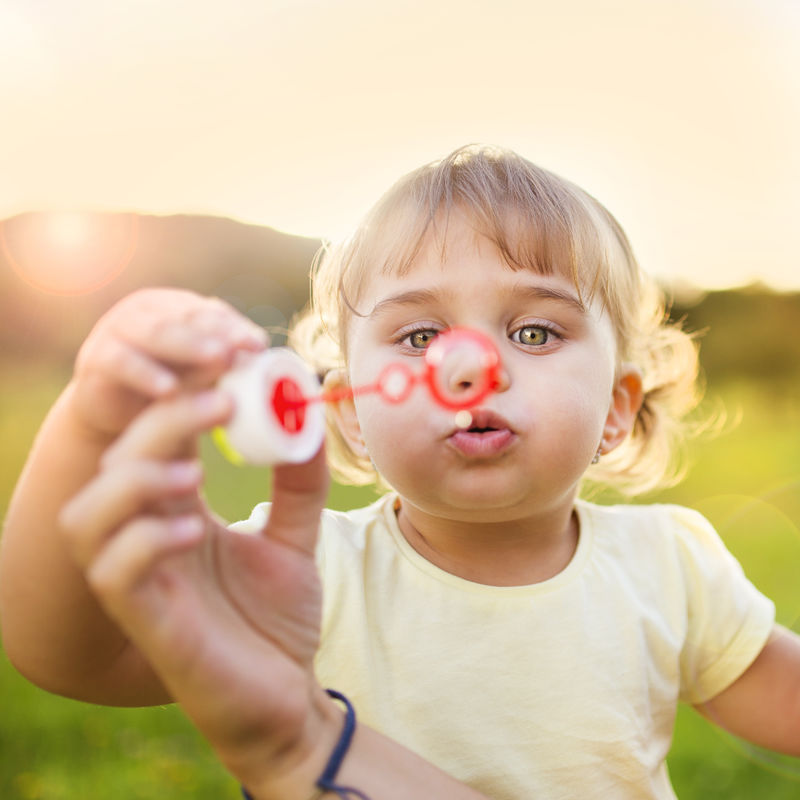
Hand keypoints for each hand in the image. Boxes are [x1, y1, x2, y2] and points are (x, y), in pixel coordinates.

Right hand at [59, 387, 334, 787]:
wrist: (285, 696)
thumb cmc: (277, 619)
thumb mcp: (295, 536)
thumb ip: (299, 482)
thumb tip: (306, 418)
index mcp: (176, 512)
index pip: (158, 440)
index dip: (182, 398)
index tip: (230, 366)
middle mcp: (147, 537)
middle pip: (120, 460)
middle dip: (164, 422)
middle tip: (220, 400)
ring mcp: (140, 581)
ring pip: (88, 515)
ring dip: (135, 479)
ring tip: (193, 471)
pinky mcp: (146, 624)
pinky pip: (114, 574)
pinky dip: (142, 541)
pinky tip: (190, 532)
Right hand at [70, 288, 267, 437]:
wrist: (116, 416)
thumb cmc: (169, 389)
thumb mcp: (198, 375)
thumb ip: (222, 363)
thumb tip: (258, 355)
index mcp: (177, 309)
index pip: (211, 313)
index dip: (235, 328)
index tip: (259, 346)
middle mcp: (148, 311)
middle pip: (187, 318)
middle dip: (217, 333)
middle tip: (240, 350)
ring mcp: (119, 329)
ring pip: (157, 333)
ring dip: (189, 346)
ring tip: (217, 360)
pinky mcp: (97, 357)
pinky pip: (122, 362)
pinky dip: (147, 374)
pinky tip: (170, 389)